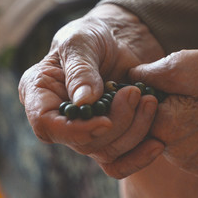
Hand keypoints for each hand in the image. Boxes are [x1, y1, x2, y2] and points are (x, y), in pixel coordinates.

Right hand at [18, 4, 164, 178]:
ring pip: (106, 152)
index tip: (105, 122)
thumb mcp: (80, 42)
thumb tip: (83, 102)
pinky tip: (157, 143)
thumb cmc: (91, 35)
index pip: (47, 125)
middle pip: (83, 143)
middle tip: (134, 93)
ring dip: (133, 132)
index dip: (75, 131)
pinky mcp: (110, 137)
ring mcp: (86, 131)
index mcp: (40, 96)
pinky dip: (140, 157)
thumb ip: (79, 70)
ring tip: (149, 101)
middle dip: (116, 123)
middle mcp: (60, 119)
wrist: (117, 40)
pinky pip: (122, 162)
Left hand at [129, 36, 197, 179]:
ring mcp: (197, 166)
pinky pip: (189, 154)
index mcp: (169, 128)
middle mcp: (180, 156)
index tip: (163, 86)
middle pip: (154, 132)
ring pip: (170, 144)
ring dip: (176, 127)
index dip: (147, 98)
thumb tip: (128, 78)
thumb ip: (148, 74)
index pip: (138, 115)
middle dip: (162, 113)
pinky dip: (193, 139)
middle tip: (187, 95)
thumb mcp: (183, 62)